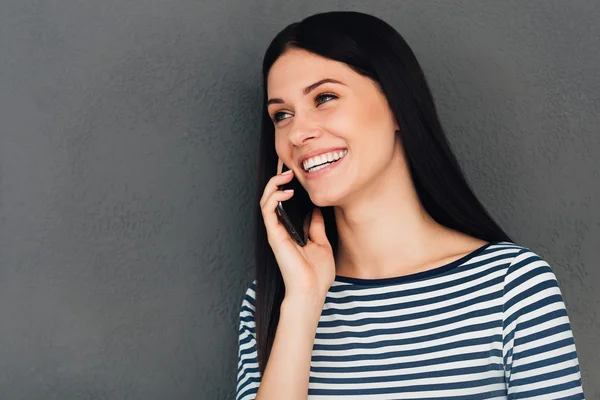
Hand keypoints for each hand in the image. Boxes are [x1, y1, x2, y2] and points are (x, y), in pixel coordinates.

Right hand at [259, 163, 335, 300]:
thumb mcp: (321, 243)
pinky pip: (267, 211)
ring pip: (265, 201)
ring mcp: (275, 232)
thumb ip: (316, 226)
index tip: (294, 173)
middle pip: (271, 199)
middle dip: (277, 181)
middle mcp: (279, 230)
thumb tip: (317, 210)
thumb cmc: (317, 274)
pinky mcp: (274, 235)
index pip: (282, 203)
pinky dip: (274, 197)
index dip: (284, 186)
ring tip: (286, 175)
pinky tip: (286, 191)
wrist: (312, 291)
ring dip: (273, 184)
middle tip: (288, 169)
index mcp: (290, 231)